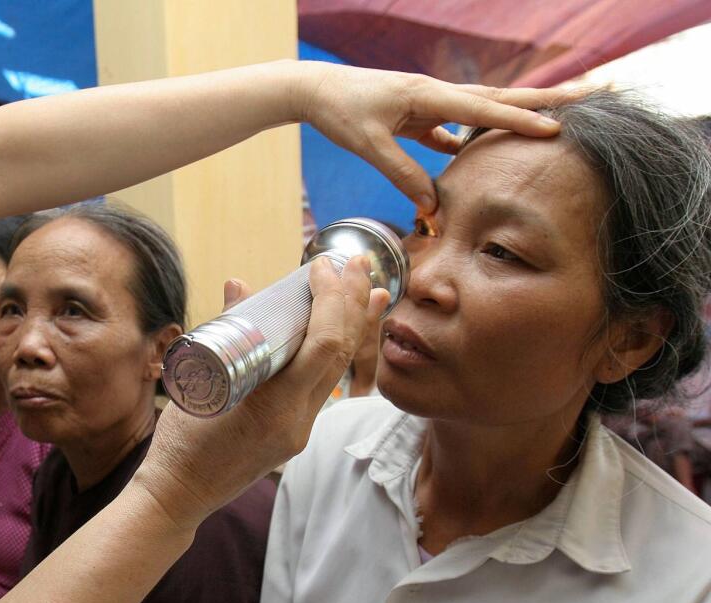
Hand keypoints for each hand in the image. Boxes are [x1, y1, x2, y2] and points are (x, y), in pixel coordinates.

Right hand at [137, 255, 387, 529]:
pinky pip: (326, 389)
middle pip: (341, 355)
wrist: (180, 496)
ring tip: (370, 289)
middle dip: (351, 304)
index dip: (331, 300)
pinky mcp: (295, 434)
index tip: (321, 267)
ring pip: (342, 373)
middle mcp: (298, 421)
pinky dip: (338, 356)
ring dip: (356, 328)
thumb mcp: (199, 382)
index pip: (323, 345)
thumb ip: (226, 331)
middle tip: (354, 263)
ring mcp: (300, 431)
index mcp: (274, 406)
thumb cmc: (180, 443)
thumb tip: (239, 284)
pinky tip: (349, 335)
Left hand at [292, 61, 577, 209]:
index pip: (483, 109)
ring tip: (559, 118)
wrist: (316, 91)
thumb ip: (401, 172)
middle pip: (498, 99)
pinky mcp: (420, 116)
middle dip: (543, 100)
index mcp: (427, 95)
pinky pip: (460, 126)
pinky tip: (496, 150)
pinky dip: (483, 134)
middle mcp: (436, 94)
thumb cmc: (340, 112)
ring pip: (484, 110)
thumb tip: (433, 206)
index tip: (556, 129)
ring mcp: (431, 104)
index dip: (519, 121)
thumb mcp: (368, 145)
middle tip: (591, 96)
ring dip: (520, 114)